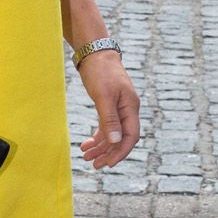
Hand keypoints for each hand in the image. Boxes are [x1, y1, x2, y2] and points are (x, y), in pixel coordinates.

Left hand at [77, 52, 140, 168]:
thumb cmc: (100, 72)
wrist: (95, 53)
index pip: (131, 136)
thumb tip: (115, 141)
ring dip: (100, 146)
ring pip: (112, 133)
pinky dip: (97, 135)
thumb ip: (109, 119)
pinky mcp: (109, 105)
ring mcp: (118, 108)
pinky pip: (106, 126)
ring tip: (86, 155)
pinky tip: (87, 143)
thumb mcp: (103, 96)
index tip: (109, 164)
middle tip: (93, 164)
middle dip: (108, 152)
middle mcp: (127, 110)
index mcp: (130, 107)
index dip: (121, 152)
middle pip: (120, 138)